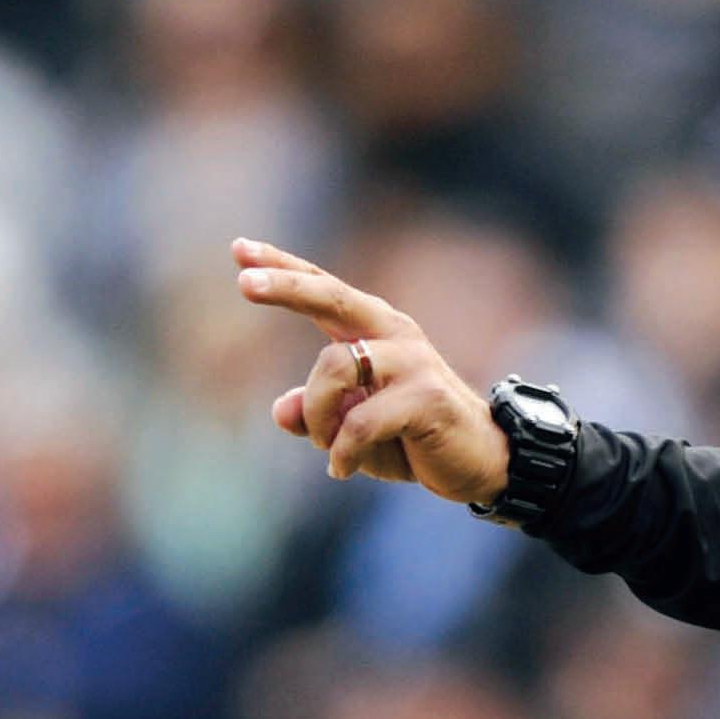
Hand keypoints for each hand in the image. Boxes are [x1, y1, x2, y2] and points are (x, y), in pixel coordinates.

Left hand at [236, 238, 509, 504]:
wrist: (480, 462)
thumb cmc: (412, 439)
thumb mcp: (353, 428)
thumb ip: (317, 416)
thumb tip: (281, 412)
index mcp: (374, 331)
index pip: (322, 289)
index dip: (282, 268)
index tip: (239, 249)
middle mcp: (393, 334)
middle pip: (330, 296)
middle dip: (285, 287)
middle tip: (243, 284)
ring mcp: (412, 361)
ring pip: (334, 369)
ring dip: (319, 416)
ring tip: (330, 448)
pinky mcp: (426, 397)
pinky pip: (359, 420)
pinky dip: (342, 450)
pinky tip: (342, 469)